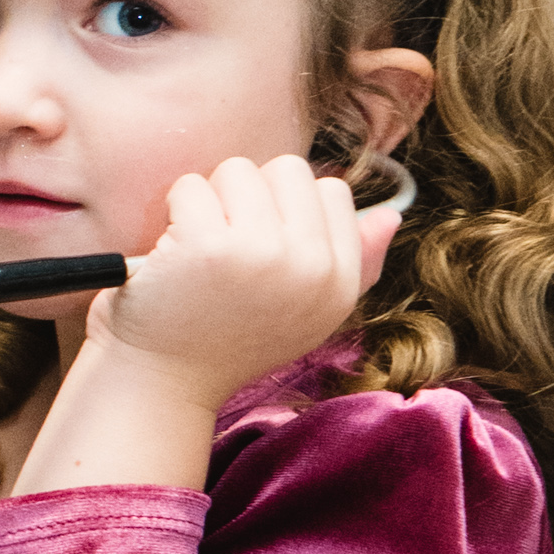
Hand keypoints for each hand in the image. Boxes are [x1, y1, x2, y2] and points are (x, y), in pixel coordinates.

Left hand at [78, 156, 397, 413]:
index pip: (333, 191)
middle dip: (250, 194)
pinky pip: (191, 186)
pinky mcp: (208, 246)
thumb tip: (391, 215)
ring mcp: (262, 254)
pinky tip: (171, 253)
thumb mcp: (306, 311)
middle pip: (289, 169)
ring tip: (199, 249)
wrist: (162, 383)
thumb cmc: (227, 338)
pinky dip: (174, 210)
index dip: (287, 208)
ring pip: (238, 170)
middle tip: (226, 245)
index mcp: (340, 283)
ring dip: (210, 199)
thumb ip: (355, 264)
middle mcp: (311, 268)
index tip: (260, 251)